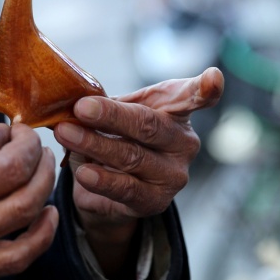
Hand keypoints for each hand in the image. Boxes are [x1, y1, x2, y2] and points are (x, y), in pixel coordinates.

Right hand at [0, 123, 56, 279]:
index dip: (6, 130)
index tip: (8, 129)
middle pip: (15, 169)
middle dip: (33, 147)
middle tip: (32, 141)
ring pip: (26, 206)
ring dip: (46, 180)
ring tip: (45, 166)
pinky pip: (20, 255)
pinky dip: (44, 233)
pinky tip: (49, 213)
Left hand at [53, 67, 223, 276]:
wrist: (110, 185)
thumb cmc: (118, 135)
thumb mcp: (118, 110)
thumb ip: (107, 100)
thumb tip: (73, 96)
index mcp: (177, 110)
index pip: (195, 97)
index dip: (205, 88)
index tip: (213, 77)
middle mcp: (184, 143)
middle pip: (148, 126)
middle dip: (111, 116)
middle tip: (80, 108)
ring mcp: (174, 175)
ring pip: (132, 157)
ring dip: (95, 145)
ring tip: (66, 134)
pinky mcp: (156, 202)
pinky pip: (126, 190)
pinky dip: (102, 180)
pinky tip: (83, 172)